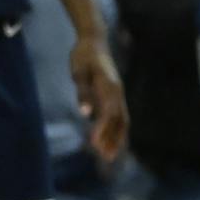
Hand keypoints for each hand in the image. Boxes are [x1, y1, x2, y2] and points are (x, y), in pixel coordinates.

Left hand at [71, 36, 127, 163]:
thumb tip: (85, 113)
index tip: (94, 144)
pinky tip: (111, 140)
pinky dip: (116, 129)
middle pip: (119, 121)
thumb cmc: (83, 56)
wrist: (93, 41)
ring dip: (116, 138)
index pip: (108, 114)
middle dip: (113, 140)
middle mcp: (117, 92)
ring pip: (121, 120)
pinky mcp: (114, 94)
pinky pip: (118, 115)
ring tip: (109, 155)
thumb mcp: (78, 72)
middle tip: (106, 158)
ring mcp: (118, 94)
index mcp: (109, 87)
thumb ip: (83, 91)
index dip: (102, 130)